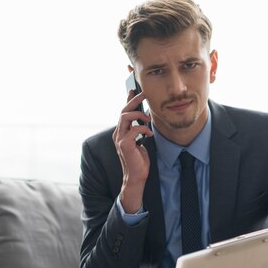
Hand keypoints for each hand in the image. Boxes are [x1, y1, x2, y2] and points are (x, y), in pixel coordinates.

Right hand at [113, 90, 153, 212]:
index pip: (123, 112)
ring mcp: (120, 139)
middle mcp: (118, 134)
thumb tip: (145, 119)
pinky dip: (143, 129)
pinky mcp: (124, 145)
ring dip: (139, 114)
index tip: (134, 90)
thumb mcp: (139, 142)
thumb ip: (139, 131)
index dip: (128, 100)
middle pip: (123, 111)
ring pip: (125, 117)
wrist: (136, 177)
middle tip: (144, 93)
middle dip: (134, 100)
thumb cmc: (138, 161)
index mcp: (121, 132)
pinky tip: (149, 134)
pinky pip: (134, 129)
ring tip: (148, 118)